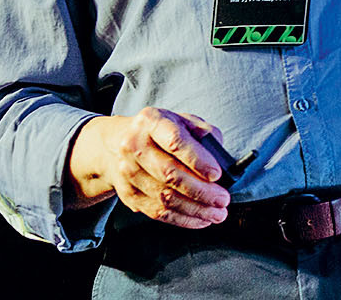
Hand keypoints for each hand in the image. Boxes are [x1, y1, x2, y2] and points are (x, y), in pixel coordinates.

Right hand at [68, 107, 230, 228]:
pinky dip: (182, 219)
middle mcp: (134, 146)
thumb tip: (220, 156)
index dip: (197, 160)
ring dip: (195, 209)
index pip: (175, 141)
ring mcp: (128, 173)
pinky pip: (157, 212)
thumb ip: (204, 133)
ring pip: (164, 197)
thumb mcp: (182, 120)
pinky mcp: (128, 195)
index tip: (217, 175)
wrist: (117, 143)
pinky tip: (200, 219)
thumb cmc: (160, 132)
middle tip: (223, 199)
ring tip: (217, 213)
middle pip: (169, 174)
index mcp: (151, 122)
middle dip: (201, 191)